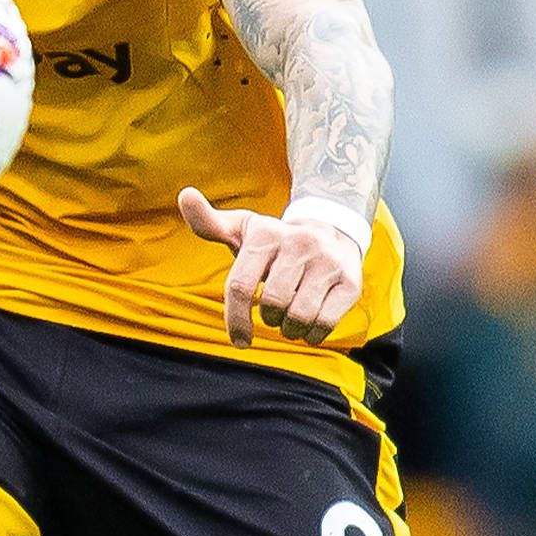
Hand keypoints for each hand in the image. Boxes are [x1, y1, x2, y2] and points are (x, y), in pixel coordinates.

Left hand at [179, 186, 362, 348]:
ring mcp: (328, 262)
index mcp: (266, 234)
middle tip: (274, 311)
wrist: (331, 230)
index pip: (242, 286)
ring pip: (299, 316)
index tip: (239, 341)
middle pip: (273, 304)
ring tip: (290, 317)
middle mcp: (299, 244)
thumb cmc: (274, 241)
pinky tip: (309, 324)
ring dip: (290, 329)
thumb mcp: (242, 229)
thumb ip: (208, 222)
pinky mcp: (350, 282)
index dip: (236, 320)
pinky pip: (325, 323)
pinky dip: (312, 334)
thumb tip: (185, 195)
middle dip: (270, 318)